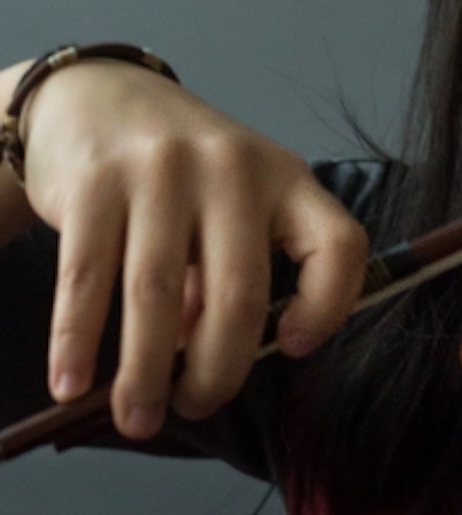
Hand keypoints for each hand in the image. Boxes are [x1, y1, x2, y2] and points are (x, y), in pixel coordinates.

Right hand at [17, 60, 367, 436]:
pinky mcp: (94, 182)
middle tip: (196, 409)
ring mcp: (163, 171)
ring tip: (138, 418)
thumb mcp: (234, 201)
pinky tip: (71, 384)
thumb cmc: (184, 171)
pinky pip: (88, 278)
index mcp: (287, 177)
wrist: (97, 95)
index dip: (328, 306)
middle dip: (219, 369)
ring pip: (159, 295)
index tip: (291, 347)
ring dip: (145, 372)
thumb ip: (233, 269)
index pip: (338, 245)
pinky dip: (77, 341)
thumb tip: (205, 356)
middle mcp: (233, 169)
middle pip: (240, 292)